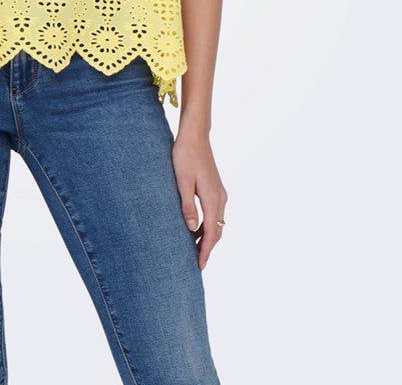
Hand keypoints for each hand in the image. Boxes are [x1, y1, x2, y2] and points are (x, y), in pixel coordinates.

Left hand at [171, 129, 226, 270]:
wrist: (195, 135)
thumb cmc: (185, 155)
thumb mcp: (182, 181)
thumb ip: (187, 205)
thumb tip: (192, 229)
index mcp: (212, 198)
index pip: (211, 232)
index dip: (205, 251)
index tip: (199, 266)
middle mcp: (220, 197)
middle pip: (217, 230)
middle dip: (208, 248)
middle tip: (196, 263)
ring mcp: (219, 192)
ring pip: (217, 222)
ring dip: (208, 237)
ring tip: (194, 249)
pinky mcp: (215, 188)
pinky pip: (215, 213)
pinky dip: (208, 224)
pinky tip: (196, 228)